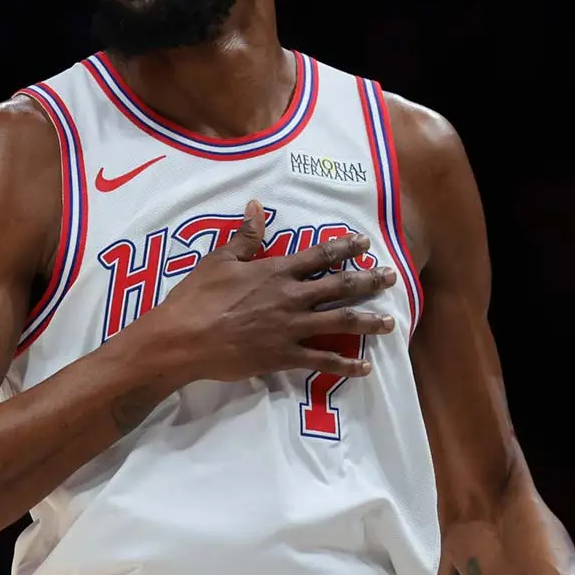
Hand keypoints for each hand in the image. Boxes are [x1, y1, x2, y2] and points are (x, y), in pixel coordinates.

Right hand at [123, 199, 397, 387]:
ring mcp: (291, 328)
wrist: (183, 339)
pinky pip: (322, 361)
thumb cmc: (197, 297)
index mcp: (275, 271)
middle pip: (339, 286)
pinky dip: (345, 366)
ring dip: (368, 321)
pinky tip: (365, 369)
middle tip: (391, 277)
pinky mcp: (285, 356)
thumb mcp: (219, 260)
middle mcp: (291, 297)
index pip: (318, 255)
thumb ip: (245, 237)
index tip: (365, 243)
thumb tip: (257, 206)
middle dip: (369, 281)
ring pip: (340, 322)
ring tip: (390, 322)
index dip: (344, 247)